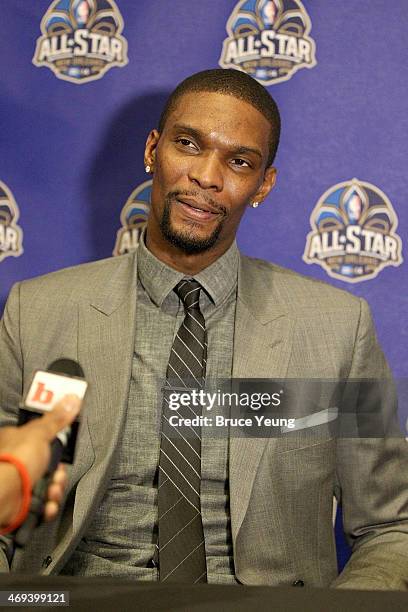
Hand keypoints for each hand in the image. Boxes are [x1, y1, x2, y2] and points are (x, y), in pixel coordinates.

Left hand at [0, 395, 80, 527]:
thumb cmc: (15, 462)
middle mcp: (16, 463)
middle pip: (48, 466)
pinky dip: (48, 506)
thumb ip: (57, 419)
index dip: (55, 447)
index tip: (63, 451)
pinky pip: (42, 506)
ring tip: (52, 491)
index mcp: (16, 441)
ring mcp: (19, 484)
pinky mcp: (22, 504)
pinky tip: (47, 504)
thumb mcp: (40, 433)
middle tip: (58, 474)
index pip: (41, 440)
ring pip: (47, 486)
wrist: (3, 496)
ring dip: (55, 490)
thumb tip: (71, 399)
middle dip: (59, 473)